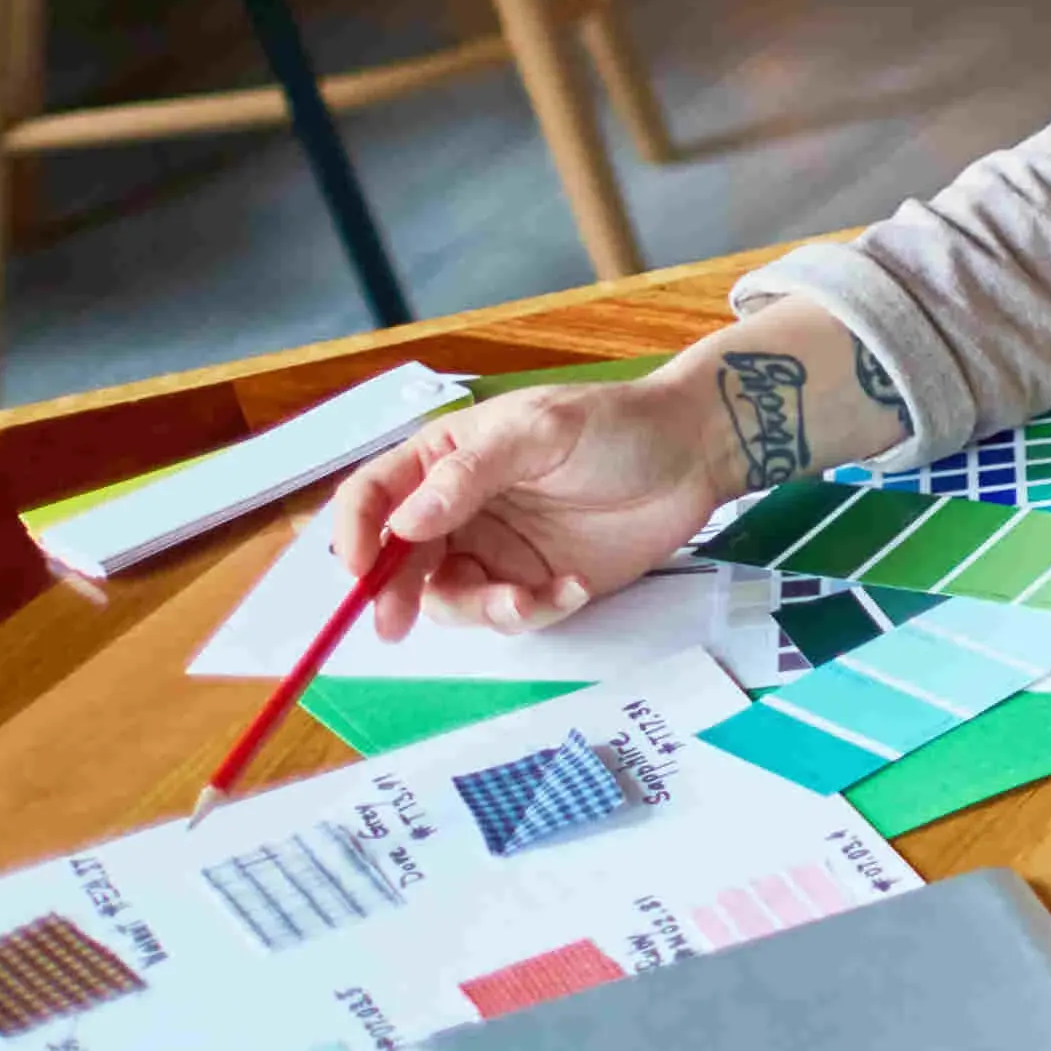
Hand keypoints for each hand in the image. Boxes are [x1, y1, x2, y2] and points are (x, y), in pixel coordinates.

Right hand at [320, 382, 739, 643]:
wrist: (697, 453)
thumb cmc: (618, 424)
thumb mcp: (542, 432)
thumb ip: (471, 473)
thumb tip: (404, 522)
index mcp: (445, 459)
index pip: (373, 497)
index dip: (352, 533)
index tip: (356, 569)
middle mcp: (459, 508)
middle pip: (398, 561)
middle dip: (393, 594)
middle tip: (395, 625)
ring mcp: (496, 548)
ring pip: (450, 598)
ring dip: (479, 609)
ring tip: (529, 599)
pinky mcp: (535, 581)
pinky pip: (510, 614)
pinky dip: (535, 611)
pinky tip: (576, 587)